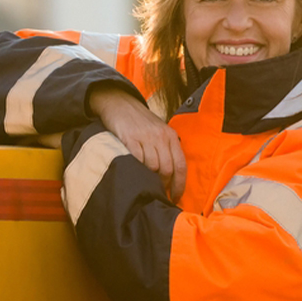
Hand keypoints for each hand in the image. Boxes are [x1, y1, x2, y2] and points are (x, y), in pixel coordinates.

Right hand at [88, 86, 185, 201]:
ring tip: (146, 182)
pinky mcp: (129, 138)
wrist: (121, 103)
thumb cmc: (141, 122)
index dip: (180, 184)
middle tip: (158, 191)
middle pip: (167, 169)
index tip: (176, 197)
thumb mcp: (159, 131)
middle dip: (163, 184)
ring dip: (150, 178)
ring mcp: (145, 137)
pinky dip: (137, 169)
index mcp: (171, 136)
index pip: (180, 165)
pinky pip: (137, 159)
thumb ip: (166, 149)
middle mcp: (161, 136)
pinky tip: (135, 172)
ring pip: (152, 166)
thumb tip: (171, 176)